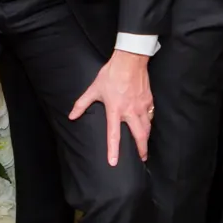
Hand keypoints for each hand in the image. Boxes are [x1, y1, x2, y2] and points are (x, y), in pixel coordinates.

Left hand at [69, 49, 153, 165]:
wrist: (130, 60)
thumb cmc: (111, 74)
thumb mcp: (94, 89)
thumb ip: (82, 104)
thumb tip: (71, 116)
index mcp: (115, 110)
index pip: (114, 134)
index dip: (113, 150)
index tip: (114, 162)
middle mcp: (130, 111)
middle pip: (139, 135)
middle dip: (141, 149)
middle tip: (142, 159)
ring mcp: (142, 106)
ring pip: (147, 127)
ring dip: (146, 138)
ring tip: (145, 146)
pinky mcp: (149, 100)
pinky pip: (150, 116)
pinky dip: (149, 123)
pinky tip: (147, 125)